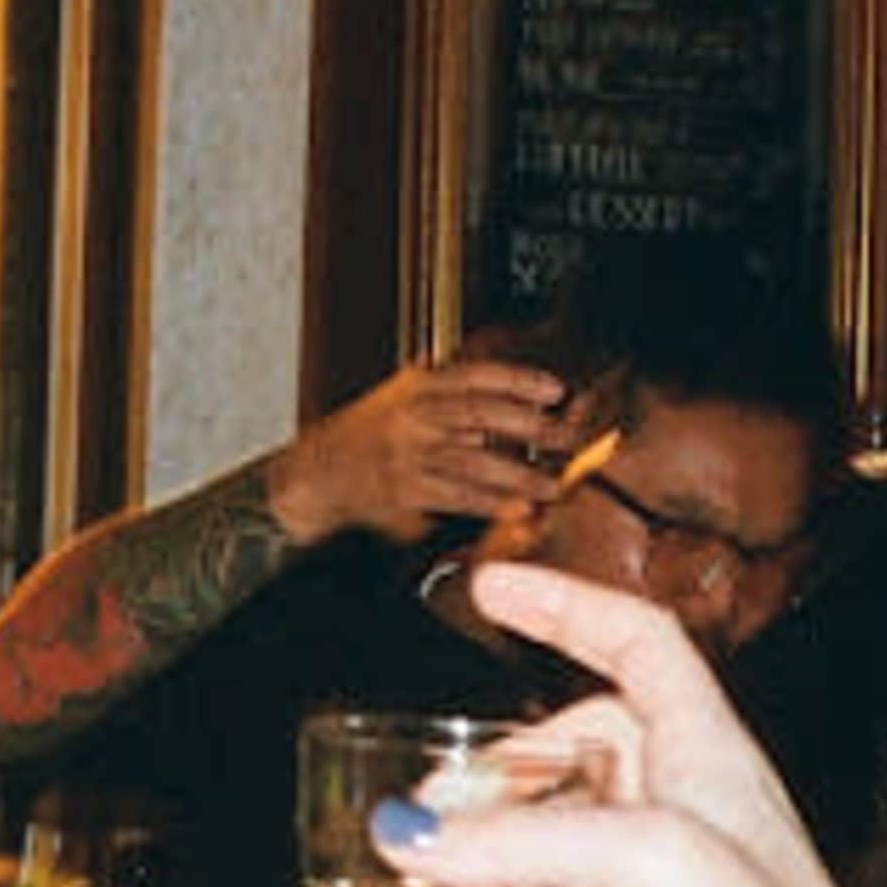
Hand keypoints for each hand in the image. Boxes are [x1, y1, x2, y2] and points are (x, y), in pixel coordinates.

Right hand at [267, 358, 576, 544]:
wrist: (317, 472)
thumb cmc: (367, 435)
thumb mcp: (403, 395)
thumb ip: (451, 388)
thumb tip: (513, 387)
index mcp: (417, 387)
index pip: (475, 376)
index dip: (518, 380)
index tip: (555, 389)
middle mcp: (413, 415)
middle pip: (481, 415)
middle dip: (531, 427)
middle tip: (569, 439)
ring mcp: (408, 454)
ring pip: (473, 460)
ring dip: (519, 476)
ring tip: (553, 486)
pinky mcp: (404, 491)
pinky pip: (455, 496)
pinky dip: (490, 504)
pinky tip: (517, 510)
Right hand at [380, 562, 886, 886]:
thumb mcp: (650, 870)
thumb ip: (526, 844)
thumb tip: (419, 836)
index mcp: (709, 757)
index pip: (636, 642)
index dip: (563, 606)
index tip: (494, 591)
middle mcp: (699, 805)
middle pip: (582, 743)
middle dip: (500, 762)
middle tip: (435, 798)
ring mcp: (686, 879)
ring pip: (570, 831)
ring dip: (500, 846)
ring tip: (439, 873)